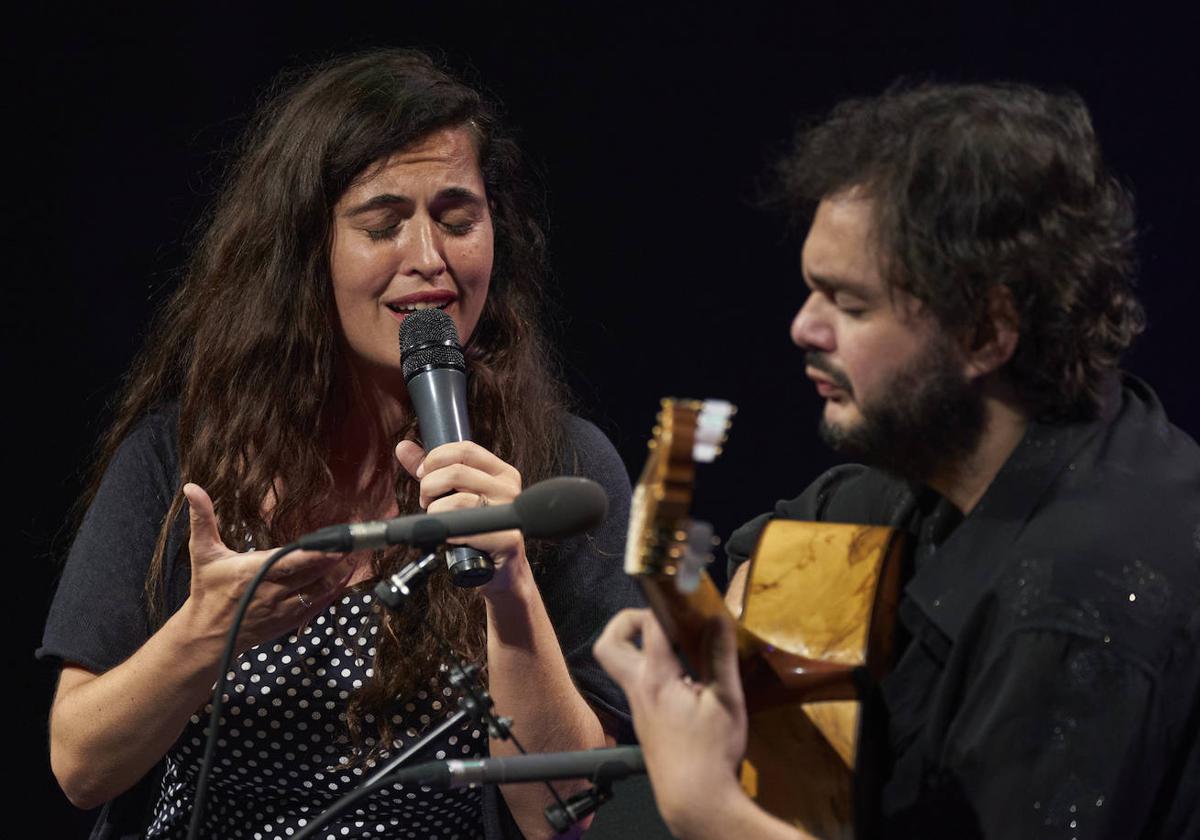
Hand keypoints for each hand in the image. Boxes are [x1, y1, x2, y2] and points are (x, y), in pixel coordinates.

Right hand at [180, 483, 351, 652]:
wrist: (207, 635)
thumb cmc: (207, 590)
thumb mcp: (202, 553)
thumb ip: (202, 519)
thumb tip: (192, 488)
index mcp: (252, 573)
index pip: (290, 562)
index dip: (315, 555)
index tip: (334, 544)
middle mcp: (270, 592)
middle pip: (311, 575)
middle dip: (334, 560)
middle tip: (353, 543)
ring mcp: (282, 609)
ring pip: (319, 592)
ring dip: (338, 575)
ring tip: (354, 558)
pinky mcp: (289, 621)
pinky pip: (317, 606)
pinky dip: (332, 592)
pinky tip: (344, 578)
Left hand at [394, 440, 526, 591]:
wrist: (501, 572)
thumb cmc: (477, 533)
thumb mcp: (455, 494)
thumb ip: (432, 470)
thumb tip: (404, 447)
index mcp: (501, 473)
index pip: (465, 449)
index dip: (436, 458)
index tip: (424, 474)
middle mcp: (509, 488)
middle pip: (455, 472)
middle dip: (429, 487)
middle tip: (427, 502)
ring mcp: (508, 513)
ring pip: (456, 499)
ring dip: (435, 512)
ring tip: (437, 521)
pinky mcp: (506, 538)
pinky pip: (464, 526)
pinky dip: (447, 531)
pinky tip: (448, 536)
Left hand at [594, 609, 748, 833]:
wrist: (694, 800)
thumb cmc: (711, 753)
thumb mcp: (726, 701)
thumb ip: (720, 657)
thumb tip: (718, 619)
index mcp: (656, 679)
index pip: (651, 626)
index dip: (666, 604)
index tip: (687, 598)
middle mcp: (639, 688)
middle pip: (609, 644)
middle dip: (626, 621)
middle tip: (657, 618)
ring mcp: (638, 706)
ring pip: (619, 664)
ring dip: (637, 645)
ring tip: (672, 642)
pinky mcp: (644, 720)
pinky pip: (636, 682)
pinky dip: (650, 667)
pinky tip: (682, 674)